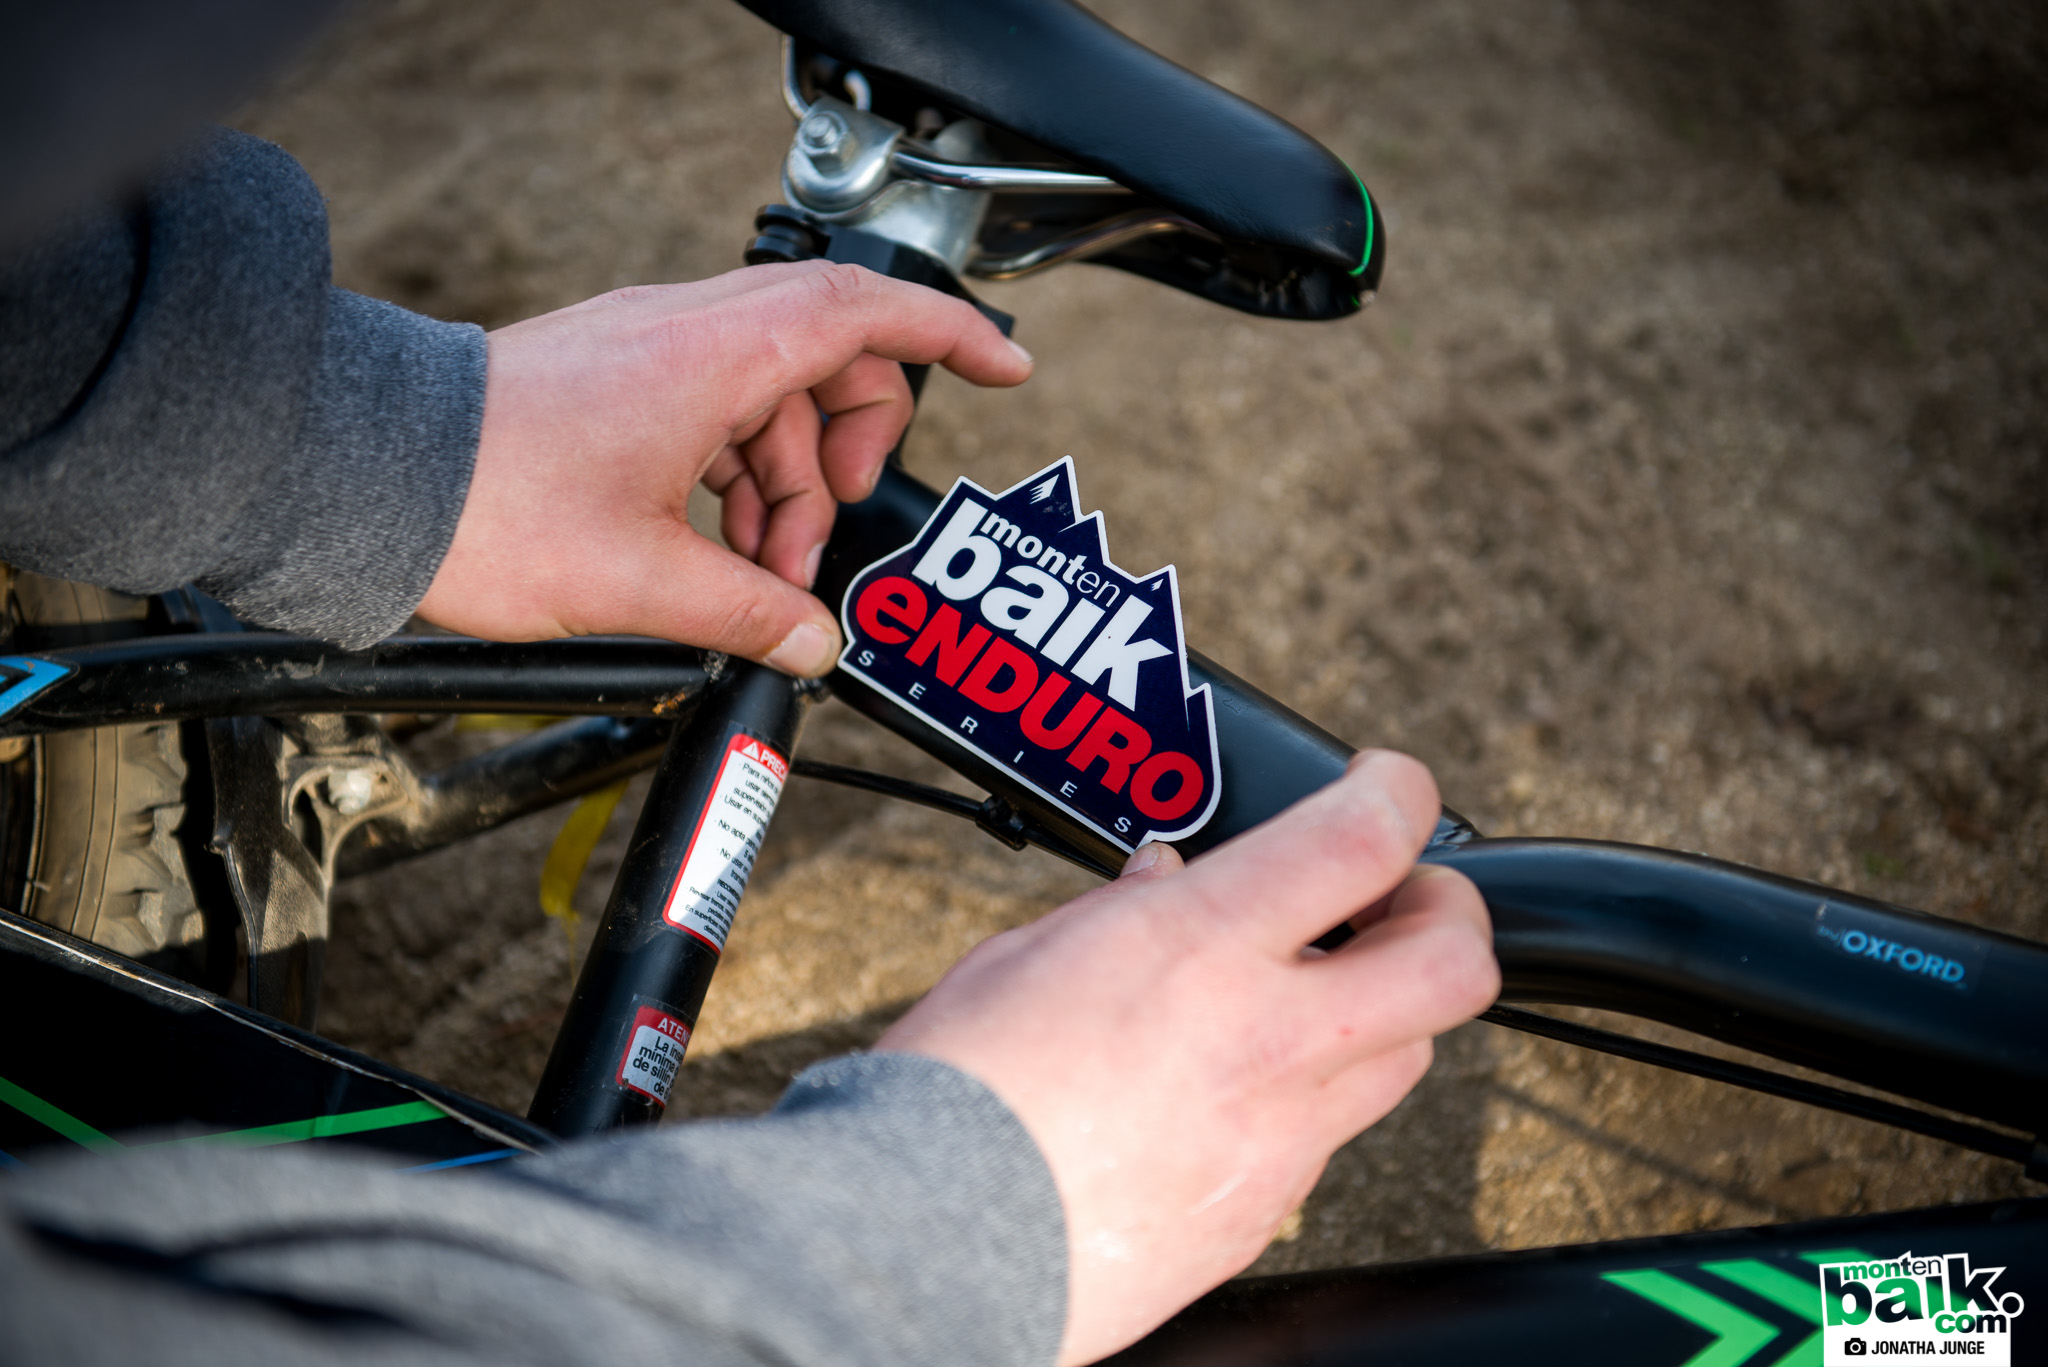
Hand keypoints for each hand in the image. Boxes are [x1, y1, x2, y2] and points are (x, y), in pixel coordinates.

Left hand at [416, 262, 1032, 674]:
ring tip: (750, 577)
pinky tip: (709, 554)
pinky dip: (731, 482)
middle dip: (845, 455)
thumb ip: (746, 613)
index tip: (1007, 371)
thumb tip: (810, 641)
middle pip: (825, 363)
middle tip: (822, 538)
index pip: (866, 313)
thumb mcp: (642, 581)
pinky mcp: (613, 381)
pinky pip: (710, 416)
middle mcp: (687, 333)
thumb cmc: (489, 506)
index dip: (950, 337)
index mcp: (713, 356)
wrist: (369, 478)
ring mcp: (647, 351)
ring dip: (781, 490)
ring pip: (766, 402)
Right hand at [878, 750, 1497, 1364]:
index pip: (1362, 841)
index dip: (1399, 793)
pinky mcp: (1263, 1212)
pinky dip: (1307, 1098)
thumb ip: (1124, 912)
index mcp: (1200, 949)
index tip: (1388, 786)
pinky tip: (1239, 1087)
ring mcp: (1277, 1139)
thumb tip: (1168, 882)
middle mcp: (1263, 1041)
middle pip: (1451, 966)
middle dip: (1450, 914)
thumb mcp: (1026, 956)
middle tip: (1405, 898)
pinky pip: (1328, 1140)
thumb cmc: (956, 1095)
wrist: (927, 1245)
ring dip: (1384, 1011)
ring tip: (1316, 993)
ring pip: (1408, 1059)